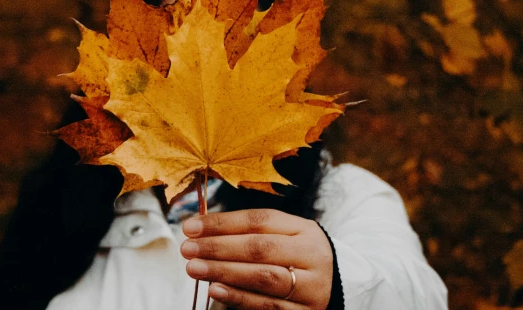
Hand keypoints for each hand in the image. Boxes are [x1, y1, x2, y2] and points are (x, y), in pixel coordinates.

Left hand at [180, 209, 332, 309]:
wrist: (334, 286)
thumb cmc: (296, 256)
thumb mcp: (284, 236)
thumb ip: (249, 232)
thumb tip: (202, 230)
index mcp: (304, 230)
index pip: (259, 221)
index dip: (222, 223)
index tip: (191, 226)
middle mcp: (311, 256)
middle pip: (260, 248)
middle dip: (218, 247)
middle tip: (188, 248)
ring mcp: (311, 287)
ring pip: (263, 278)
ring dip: (224, 272)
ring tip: (195, 268)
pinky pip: (269, 307)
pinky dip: (239, 298)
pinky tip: (216, 290)